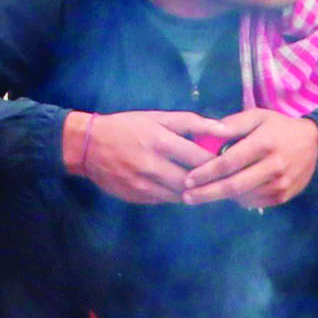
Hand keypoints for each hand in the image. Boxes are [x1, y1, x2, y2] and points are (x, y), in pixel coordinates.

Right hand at [63, 109, 218, 206]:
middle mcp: (151, 165)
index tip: (229, 161)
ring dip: (195, 192)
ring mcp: (143, 185)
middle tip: (222, 178)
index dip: (218, 162)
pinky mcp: (136, 197)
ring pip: (180, 195)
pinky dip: (176, 195)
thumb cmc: (126, 126)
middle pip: (192, 181)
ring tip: (207, 186)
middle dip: (209, 181)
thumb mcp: (157, 117)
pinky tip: (184, 190)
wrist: (88, 146)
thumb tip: (222, 129)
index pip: (199, 157)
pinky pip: (165, 200)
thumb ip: (190, 123)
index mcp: (159, 140)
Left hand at [175, 108, 317, 209]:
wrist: (317, 144)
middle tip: (187, 197)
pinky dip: (239, 200)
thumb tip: (208, 130)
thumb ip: (233, 123)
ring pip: (243, 197)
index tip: (188, 179)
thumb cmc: (280, 128)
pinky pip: (255, 203)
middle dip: (207, 193)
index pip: (229, 162)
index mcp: (264, 143)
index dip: (206, 173)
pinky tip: (227, 195)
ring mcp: (280, 185)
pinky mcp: (284, 197)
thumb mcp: (258, 116)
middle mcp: (273, 166)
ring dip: (221, 198)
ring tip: (202, 195)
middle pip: (234, 186)